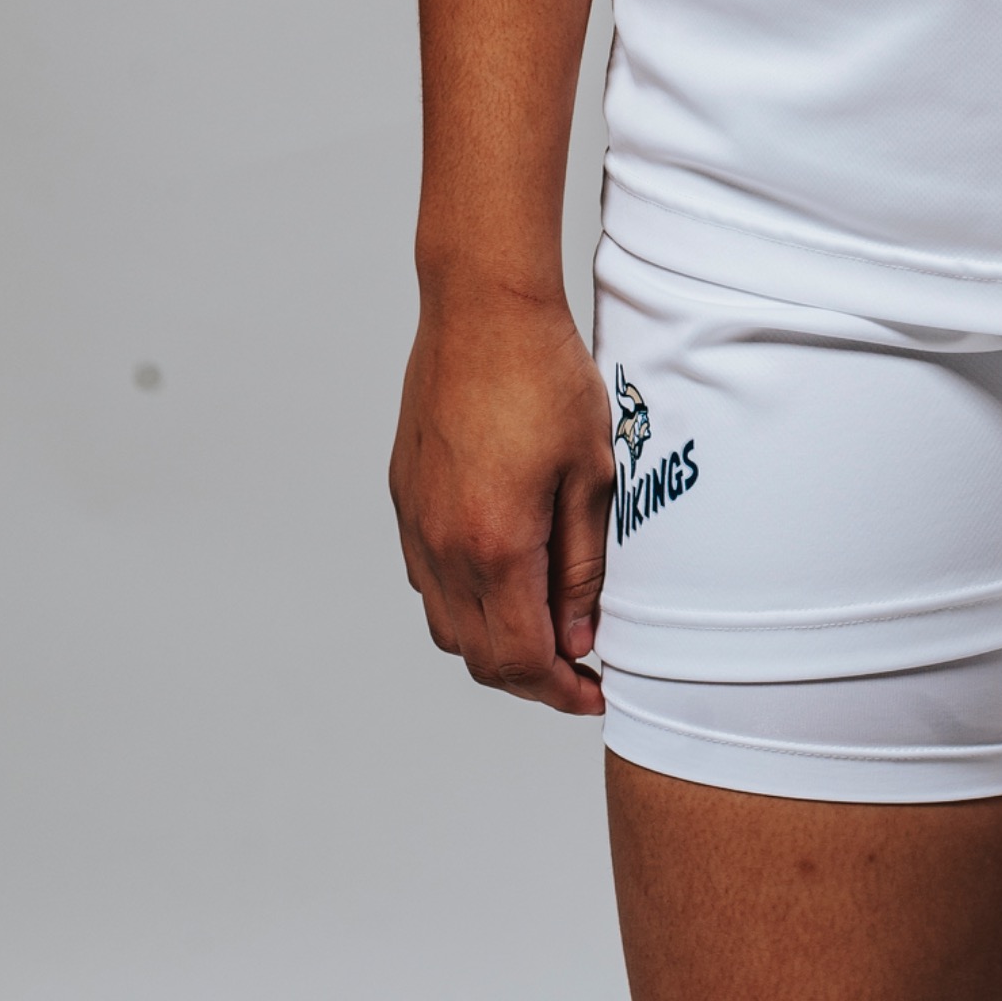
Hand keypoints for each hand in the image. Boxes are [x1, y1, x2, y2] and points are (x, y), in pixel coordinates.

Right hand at [391, 284, 613, 709]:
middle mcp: (444, 548)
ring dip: (495, 645)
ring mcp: (417, 525)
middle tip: (580, 668)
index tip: (596, 690)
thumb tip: (578, 638)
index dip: (561, 691)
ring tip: (546, 626)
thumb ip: (582, 567)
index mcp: (495, 546)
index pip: (521, 661)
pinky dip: (465, 604)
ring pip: (448, 627)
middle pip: (479, 657)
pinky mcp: (405, 499)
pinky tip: (505, 577)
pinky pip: (428, 582)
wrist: (481, 310)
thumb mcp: (591, 474)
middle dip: (531, 679)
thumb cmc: (544, 378)